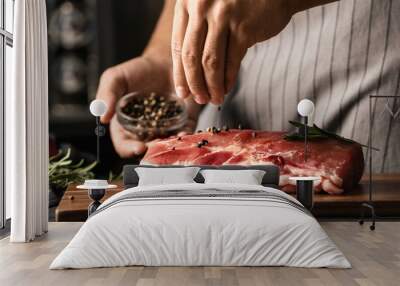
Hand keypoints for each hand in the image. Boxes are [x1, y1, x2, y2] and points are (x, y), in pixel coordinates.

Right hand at [96, 55, 199, 157]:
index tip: (139, 147)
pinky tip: (186, 134)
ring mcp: (166, 130)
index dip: (130, 150)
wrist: (163, 62)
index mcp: (126, 126)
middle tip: (158, 145)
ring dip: (170, 148)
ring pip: (168, 147)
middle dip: (152, 151)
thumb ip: (107, 95)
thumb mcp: (116, 78)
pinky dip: (187, 137)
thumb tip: (102, 118)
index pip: (124, 145)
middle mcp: (146, 133)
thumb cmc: (136, 71)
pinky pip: (187, 135)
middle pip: (147, 150)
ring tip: (172, 140)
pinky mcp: (184, 123)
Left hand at [171, 0, 291, 104]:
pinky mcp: (244, 28)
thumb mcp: (209, 8)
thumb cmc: (240, 3)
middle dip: (194, 84)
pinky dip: (228, 79)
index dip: (180, 74)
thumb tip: (188, 76)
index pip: (178, 45)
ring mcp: (223, 16)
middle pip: (191, 56)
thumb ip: (197, 32)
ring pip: (211, 62)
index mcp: (187, 2)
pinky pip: (232, 61)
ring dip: (212, 86)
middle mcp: (202, 7)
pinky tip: (227, 88)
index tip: (183, 92)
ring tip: (214, 99)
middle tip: (199, 99)